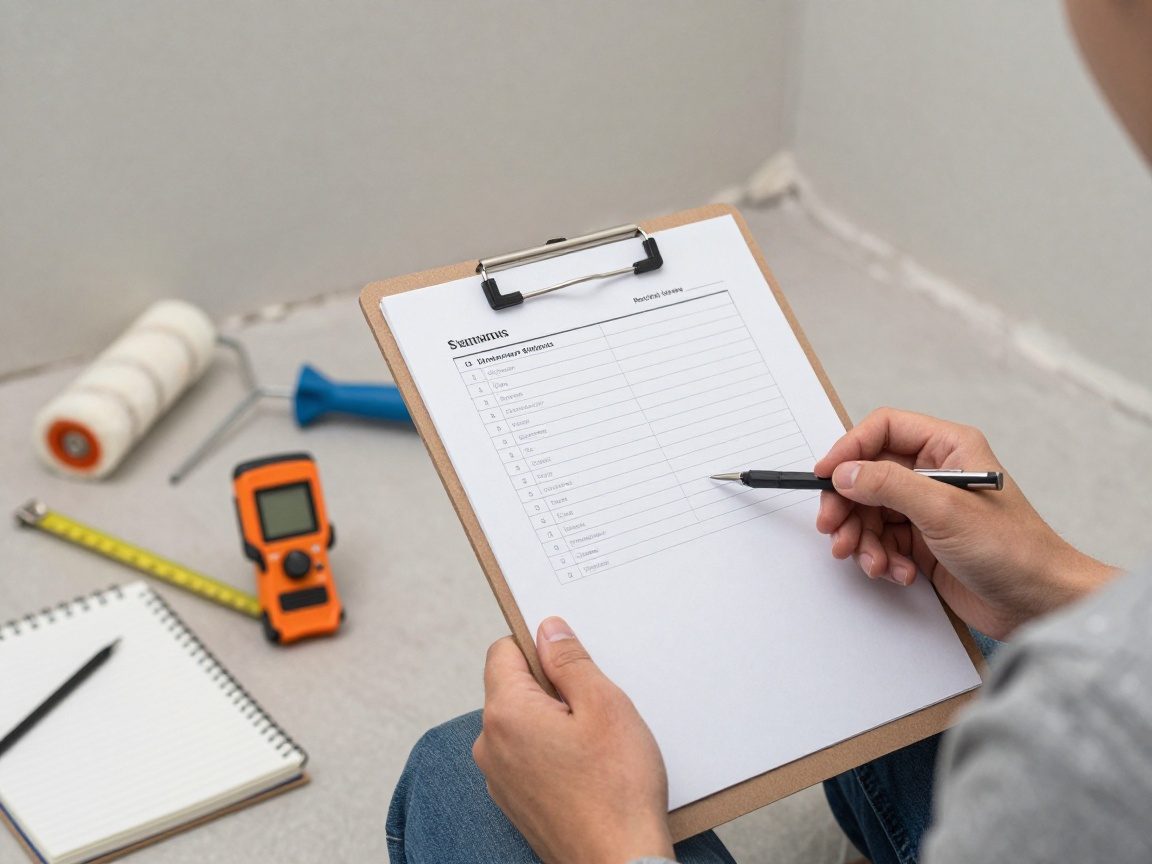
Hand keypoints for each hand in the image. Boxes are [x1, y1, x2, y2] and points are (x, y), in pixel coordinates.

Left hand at [474, 617, 673, 863]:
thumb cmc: (618, 792)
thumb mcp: (605, 705)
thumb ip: (570, 660)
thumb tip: (548, 630)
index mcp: (505, 714)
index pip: (503, 651)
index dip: (538, 645)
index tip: (570, 656)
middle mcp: (490, 746)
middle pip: (514, 688)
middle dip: (552, 688)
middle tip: (595, 708)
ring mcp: (499, 778)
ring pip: (523, 724)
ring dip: (555, 722)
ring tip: (596, 744)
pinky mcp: (514, 802)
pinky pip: (528, 757)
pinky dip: (553, 753)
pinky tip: (587, 769)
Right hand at [815, 408, 1115, 638]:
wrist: (1039, 605)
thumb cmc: (1013, 550)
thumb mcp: (944, 511)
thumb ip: (888, 485)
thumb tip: (844, 472)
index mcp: (947, 448)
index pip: (883, 431)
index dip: (849, 449)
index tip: (825, 476)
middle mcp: (934, 474)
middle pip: (867, 475)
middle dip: (848, 505)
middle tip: (833, 529)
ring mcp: (927, 508)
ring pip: (869, 512)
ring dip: (862, 539)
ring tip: (872, 562)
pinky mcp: (923, 541)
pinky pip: (882, 541)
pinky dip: (881, 558)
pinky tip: (898, 573)